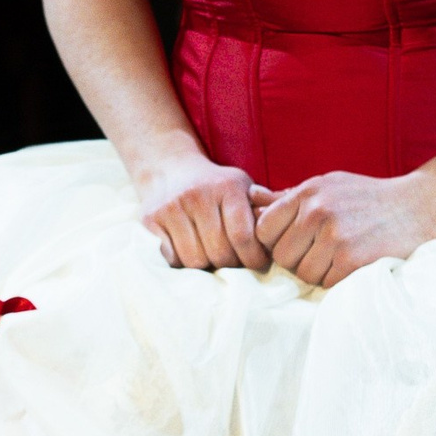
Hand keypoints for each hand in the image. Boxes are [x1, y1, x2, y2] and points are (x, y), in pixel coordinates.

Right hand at [136, 150, 270, 271]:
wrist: (170, 168)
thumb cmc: (215, 186)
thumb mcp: (242, 186)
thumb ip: (264, 207)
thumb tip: (284, 227)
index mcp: (228, 187)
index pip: (243, 237)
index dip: (254, 259)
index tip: (257, 264)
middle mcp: (198, 195)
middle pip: (220, 253)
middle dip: (230, 265)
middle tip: (234, 263)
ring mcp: (172, 207)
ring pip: (194, 260)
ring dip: (205, 266)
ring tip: (211, 257)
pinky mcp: (151, 220)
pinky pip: (171, 258)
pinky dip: (181, 263)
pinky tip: (189, 252)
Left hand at [249, 170, 435, 287]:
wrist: (420, 206)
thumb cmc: (368, 197)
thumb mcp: (328, 185)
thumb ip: (290, 197)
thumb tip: (250, 200)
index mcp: (307, 192)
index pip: (263, 229)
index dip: (274, 242)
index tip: (294, 244)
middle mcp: (317, 211)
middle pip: (281, 256)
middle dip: (297, 261)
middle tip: (321, 253)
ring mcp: (335, 235)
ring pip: (303, 274)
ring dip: (319, 274)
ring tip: (339, 258)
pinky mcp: (353, 259)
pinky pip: (326, 284)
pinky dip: (337, 281)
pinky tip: (353, 265)